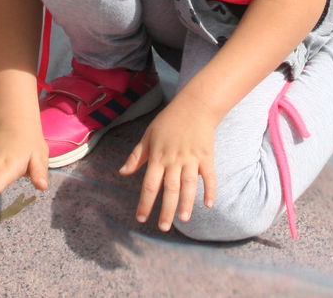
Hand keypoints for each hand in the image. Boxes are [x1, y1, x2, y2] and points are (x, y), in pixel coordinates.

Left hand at [118, 98, 217, 230]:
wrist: (194, 105)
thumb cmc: (169, 121)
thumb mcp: (148, 136)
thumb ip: (136, 156)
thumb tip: (122, 172)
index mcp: (158, 157)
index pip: (149, 184)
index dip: (145, 202)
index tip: (141, 218)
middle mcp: (174, 160)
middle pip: (169, 189)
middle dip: (166, 210)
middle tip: (163, 227)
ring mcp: (191, 159)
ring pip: (189, 185)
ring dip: (186, 203)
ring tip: (183, 219)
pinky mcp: (206, 156)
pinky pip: (209, 176)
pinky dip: (210, 189)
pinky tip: (209, 204)